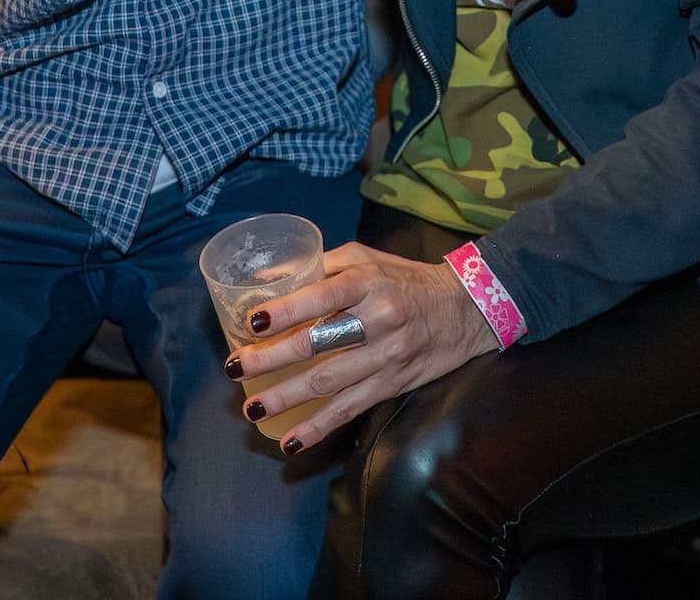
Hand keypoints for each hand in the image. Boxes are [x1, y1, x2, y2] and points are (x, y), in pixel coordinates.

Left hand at [223, 243, 497, 450]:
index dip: (287, 310)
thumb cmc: (405, 278)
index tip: (252, 322)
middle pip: (319, 344)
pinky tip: (291, 441)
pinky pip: (350, 410)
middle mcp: (377, 320)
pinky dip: (319, 428)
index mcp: (368, 282)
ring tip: (252, 407)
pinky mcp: (392, 385)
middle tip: (236, 368)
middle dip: (272, 360)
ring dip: (287, 398)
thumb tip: (266, 278)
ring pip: (330, 383)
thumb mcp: (366, 258)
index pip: (323, 296)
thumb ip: (321, 266)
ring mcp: (386, 357)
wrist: (464, 308)